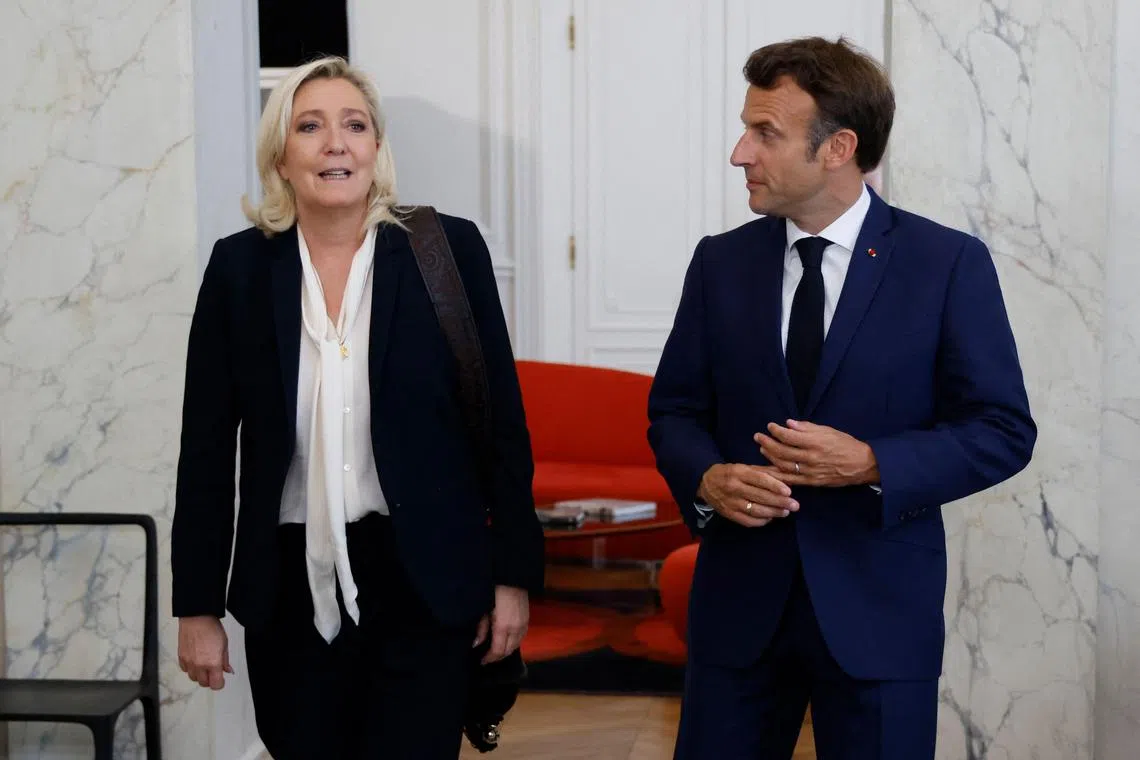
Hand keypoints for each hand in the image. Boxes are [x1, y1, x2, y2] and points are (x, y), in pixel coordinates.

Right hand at [178, 615, 232, 689]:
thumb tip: (227, 670)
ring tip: (204, 665)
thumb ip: (225, 660)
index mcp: (213, 663)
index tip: (221, 680)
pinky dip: (190, 668)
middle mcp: (199, 665)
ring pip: (193, 678)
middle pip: (204, 683)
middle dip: (210, 680)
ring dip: (200, 675)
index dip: (220, 683)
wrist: (196, 618)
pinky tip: (195, 661)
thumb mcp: (224, 645)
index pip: (216, 685)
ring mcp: (189, 662)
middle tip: (214, 672)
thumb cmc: (211, 628)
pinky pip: (185, 670)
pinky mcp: (181, 658)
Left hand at [473, 586, 528, 664]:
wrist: (511, 578)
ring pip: (516, 645)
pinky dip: (513, 643)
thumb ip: (481, 628)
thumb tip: (476, 644)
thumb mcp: (484, 610)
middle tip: (487, 659)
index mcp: (503, 627)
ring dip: (506, 651)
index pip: (498, 651)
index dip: (489, 658)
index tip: (482, 661)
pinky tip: (506, 642)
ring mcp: (524, 625)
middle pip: (508, 651)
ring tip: (496, 652)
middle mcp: (516, 629)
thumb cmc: (494, 592)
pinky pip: (521, 638)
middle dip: (497, 657)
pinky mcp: (527, 620)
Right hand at [697, 463, 798, 527]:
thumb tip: (787, 476)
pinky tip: (770, 518)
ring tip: (785, 512)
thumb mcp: (745, 467)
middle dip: (779, 502)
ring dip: (773, 512)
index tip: (789, 491)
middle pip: (759, 496)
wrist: (706, 485)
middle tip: (795, 505)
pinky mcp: (729, 514)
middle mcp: (733, 487)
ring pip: (755, 510)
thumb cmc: (731, 473)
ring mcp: (730, 503)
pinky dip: (761, 521)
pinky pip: (748, 521)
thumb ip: (765, 472)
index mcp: (738, 472)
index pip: (759, 479)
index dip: (775, 486)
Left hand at [755, 420, 878, 486]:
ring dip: (770, 457)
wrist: (862, 465)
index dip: (776, 431)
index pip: (789, 436)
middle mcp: (811, 458)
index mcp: (816, 442)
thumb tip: (788, 423)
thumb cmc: (845, 444)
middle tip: (758, 437)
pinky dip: (777, 475)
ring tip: (762, 449)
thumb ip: (807, 428)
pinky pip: (790, 480)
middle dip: (767, 443)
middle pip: (782, 451)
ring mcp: (810, 472)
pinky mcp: (811, 482)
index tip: (770, 426)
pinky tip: (768, 470)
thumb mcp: (828, 431)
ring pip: (783, 465)